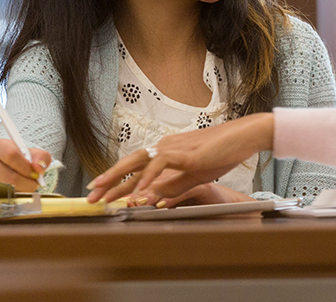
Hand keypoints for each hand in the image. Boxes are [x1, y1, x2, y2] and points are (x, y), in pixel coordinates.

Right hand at [0, 138, 51, 192]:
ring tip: (25, 186)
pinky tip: (16, 191)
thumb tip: (38, 167)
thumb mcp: (33, 154)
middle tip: (33, 184)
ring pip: (5, 190)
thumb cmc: (20, 160)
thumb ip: (42, 157)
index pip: (11, 156)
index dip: (26, 168)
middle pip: (9, 177)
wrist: (6, 167)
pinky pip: (0, 198)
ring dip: (21, 192)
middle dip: (26, 183)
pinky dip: (12, 197)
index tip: (35, 174)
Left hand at [86, 113, 273, 202]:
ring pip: (139, 163)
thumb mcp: (195, 175)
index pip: (135, 165)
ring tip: (106, 195)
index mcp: (166, 151)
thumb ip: (174, 186)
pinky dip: (148, 179)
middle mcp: (165, 146)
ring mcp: (174, 148)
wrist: (244, 136)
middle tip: (91, 195)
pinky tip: (139, 192)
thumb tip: (153, 199)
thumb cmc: (223, 153)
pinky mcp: (185, 153)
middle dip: (108, 180)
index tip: (100, 190)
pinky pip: (160, 166)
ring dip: (120, 180)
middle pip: (130, 163)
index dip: (116, 178)